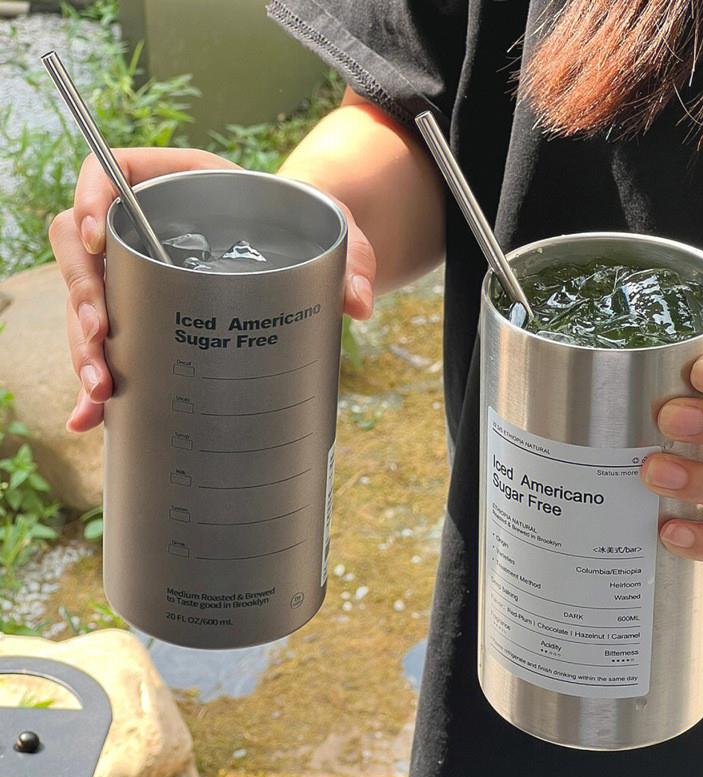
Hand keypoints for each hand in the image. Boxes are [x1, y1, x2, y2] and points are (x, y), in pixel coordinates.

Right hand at [51, 148, 375, 432]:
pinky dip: (96, 379)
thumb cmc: (308, 226)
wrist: (302, 250)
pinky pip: (109, 341)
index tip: (95, 239)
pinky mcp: (148, 314)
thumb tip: (359, 303)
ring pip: (89, 302)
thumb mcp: (333, 229)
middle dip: (83, 299)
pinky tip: (92, 418)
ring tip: (102, 393)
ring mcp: (143, 273)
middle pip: (85, 250)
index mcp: (183, 184)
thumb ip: (350, 256)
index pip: (115, 173)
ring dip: (83, 348)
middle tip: (102, 343)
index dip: (91, 200)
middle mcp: (150, 226)